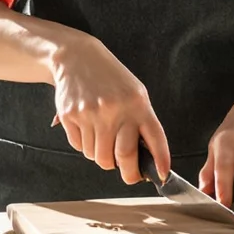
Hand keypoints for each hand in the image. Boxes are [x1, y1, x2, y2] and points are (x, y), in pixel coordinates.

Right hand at [47, 32, 170, 185]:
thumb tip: (146, 158)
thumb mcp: (134, 93)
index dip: (160, 161)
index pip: (154, 138)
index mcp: (137, 103)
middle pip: (124, 157)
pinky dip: (85, 145)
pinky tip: (87, 127)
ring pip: (98, 156)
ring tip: (102, 137)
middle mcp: (115, 109)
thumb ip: (141, 121)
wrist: (76, 57)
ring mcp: (91, 114)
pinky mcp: (71, 117)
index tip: (162, 176)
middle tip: (129, 174)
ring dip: (102, 156)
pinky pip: (80, 147)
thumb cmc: (109, 78)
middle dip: (128, 174)